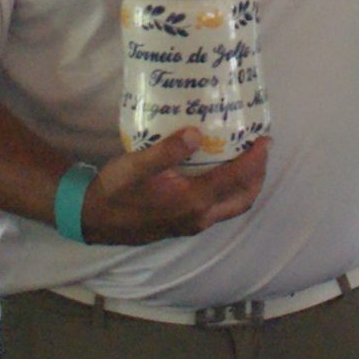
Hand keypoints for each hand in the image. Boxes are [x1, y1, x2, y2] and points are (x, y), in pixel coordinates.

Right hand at [82, 131, 269, 244]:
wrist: (94, 219)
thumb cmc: (115, 190)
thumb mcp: (138, 165)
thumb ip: (168, 151)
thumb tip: (196, 134)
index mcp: (193, 201)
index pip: (237, 179)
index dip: (256, 159)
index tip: (265, 139)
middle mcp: (199, 217)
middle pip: (243, 198)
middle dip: (258, 175)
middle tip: (261, 149)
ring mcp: (192, 224)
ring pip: (232, 207)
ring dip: (245, 185)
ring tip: (246, 160)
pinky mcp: (184, 224)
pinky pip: (218, 209)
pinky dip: (228, 191)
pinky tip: (219, 173)